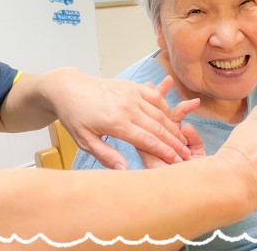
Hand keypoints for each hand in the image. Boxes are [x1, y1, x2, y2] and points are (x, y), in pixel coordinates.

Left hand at [41, 69, 198, 169]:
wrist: (69, 88)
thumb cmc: (75, 116)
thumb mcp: (85, 140)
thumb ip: (106, 156)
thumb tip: (125, 171)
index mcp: (115, 122)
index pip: (147, 140)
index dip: (164, 152)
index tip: (177, 162)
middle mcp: (127, 107)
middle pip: (158, 127)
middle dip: (174, 142)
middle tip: (187, 155)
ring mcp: (131, 94)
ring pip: (160, 112)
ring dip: (174, 127)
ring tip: (184, 141)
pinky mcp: (132, 86)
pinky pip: (154, 97)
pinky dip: (166, 108)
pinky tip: (172, 119)